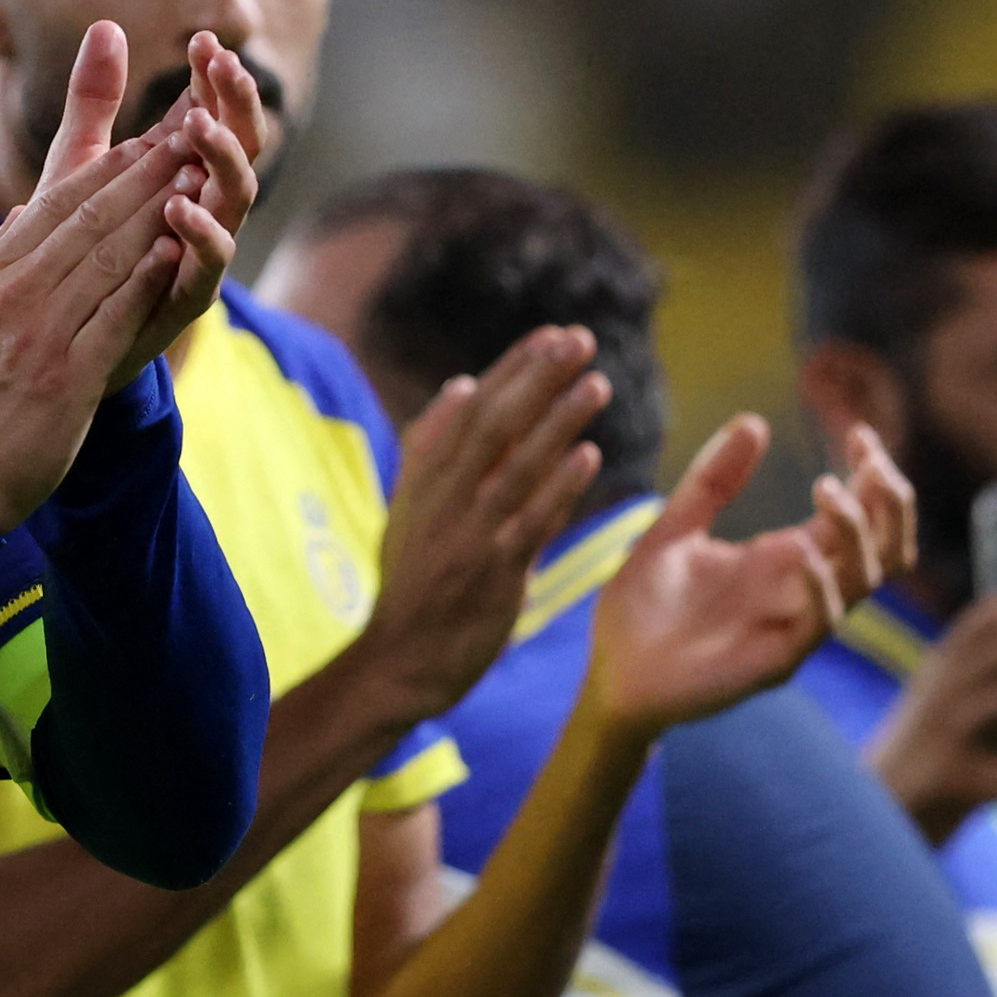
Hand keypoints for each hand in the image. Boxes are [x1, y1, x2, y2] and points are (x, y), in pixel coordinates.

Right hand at [0, 22, 223, 530]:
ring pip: (106, 257)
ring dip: (155, 212)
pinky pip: (113, 316)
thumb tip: (27, 212)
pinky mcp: (66, 377)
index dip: (108, 167)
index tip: (148, 138)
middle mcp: (11, 295)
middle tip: (187, 137)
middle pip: (87, 219)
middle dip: (143, 174)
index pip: (55, 204)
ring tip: (194, 178)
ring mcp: (38, 334)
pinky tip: (176, 249)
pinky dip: (145, 280)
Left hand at [106, 30, 264, 389]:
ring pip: (233, 203)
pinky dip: (199, 237)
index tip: (203, 41)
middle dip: (235, 105)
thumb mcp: (77, 165)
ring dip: (222, 161)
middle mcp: (202, 210)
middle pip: (240, 149)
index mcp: (182, 172)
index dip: (213, 78)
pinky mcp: (182, 300)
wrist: (58, 343)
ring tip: (197, 127)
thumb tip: (107, 25)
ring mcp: (197, 255)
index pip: (213, 113)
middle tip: (223, 66)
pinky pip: (206, 268)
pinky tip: (179, 207)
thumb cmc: (77, 249)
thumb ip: (95, 101)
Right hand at [353, 326, 611, 716]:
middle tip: (580, 339)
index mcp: (424, 477)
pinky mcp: (493, 574)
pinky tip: (589, 455)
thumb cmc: (411, 584)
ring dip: (558, 421)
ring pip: (517, 466)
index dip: (514, 368)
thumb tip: (462, 383)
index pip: (473, 407)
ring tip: (597, 383)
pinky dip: (560, 487)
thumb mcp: (408, 506)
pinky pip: (530, 522)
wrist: (399, 662)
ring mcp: (468, 535)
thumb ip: (432, 447)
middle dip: (538, 377)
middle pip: (494, 424)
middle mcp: (444, 498)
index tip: (552, 334)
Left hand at [582, 415, 865, 744]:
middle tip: (868, 459)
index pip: (857, 514)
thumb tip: (754, 421)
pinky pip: (818, 625)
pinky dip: (820, 586)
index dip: (872, 475)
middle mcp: (801, 591)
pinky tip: (799, 551)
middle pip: (884, 547)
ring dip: (857, 532)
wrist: (610, 675)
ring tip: (826, 488)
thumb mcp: (674, 530)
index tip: (860, 432)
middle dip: (888, 501)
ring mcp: (793, 627)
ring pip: (863, 580)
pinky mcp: (775, 661)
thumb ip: (712, 482)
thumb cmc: (644, 610)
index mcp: (785, 559)